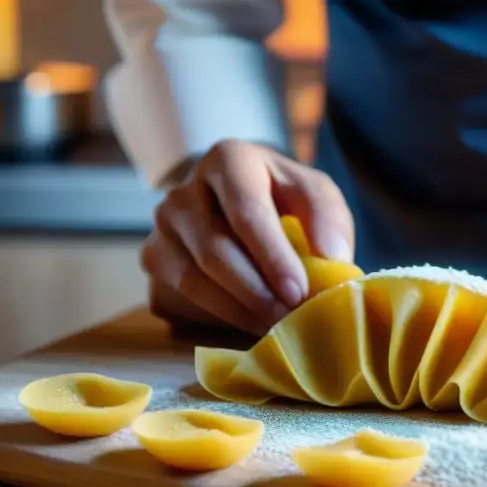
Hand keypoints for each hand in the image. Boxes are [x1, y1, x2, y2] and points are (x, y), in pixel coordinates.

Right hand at [141, 140, 354, 334]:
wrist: (235, 197)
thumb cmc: (280, 197)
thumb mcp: (313, 193)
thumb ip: (327, 218)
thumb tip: (332, 258)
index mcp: (228, 160)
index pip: (246, 211)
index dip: (273, 257)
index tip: (298, 292)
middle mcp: (184, 189)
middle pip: (215, 250)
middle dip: (256, 292)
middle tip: (289, 320)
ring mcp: (163, 224)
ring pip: (193, 277)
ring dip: (238, 309)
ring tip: (274, 327)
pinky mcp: (154, 256)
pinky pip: (181, 295)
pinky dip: (218, 314)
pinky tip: (249, 322)